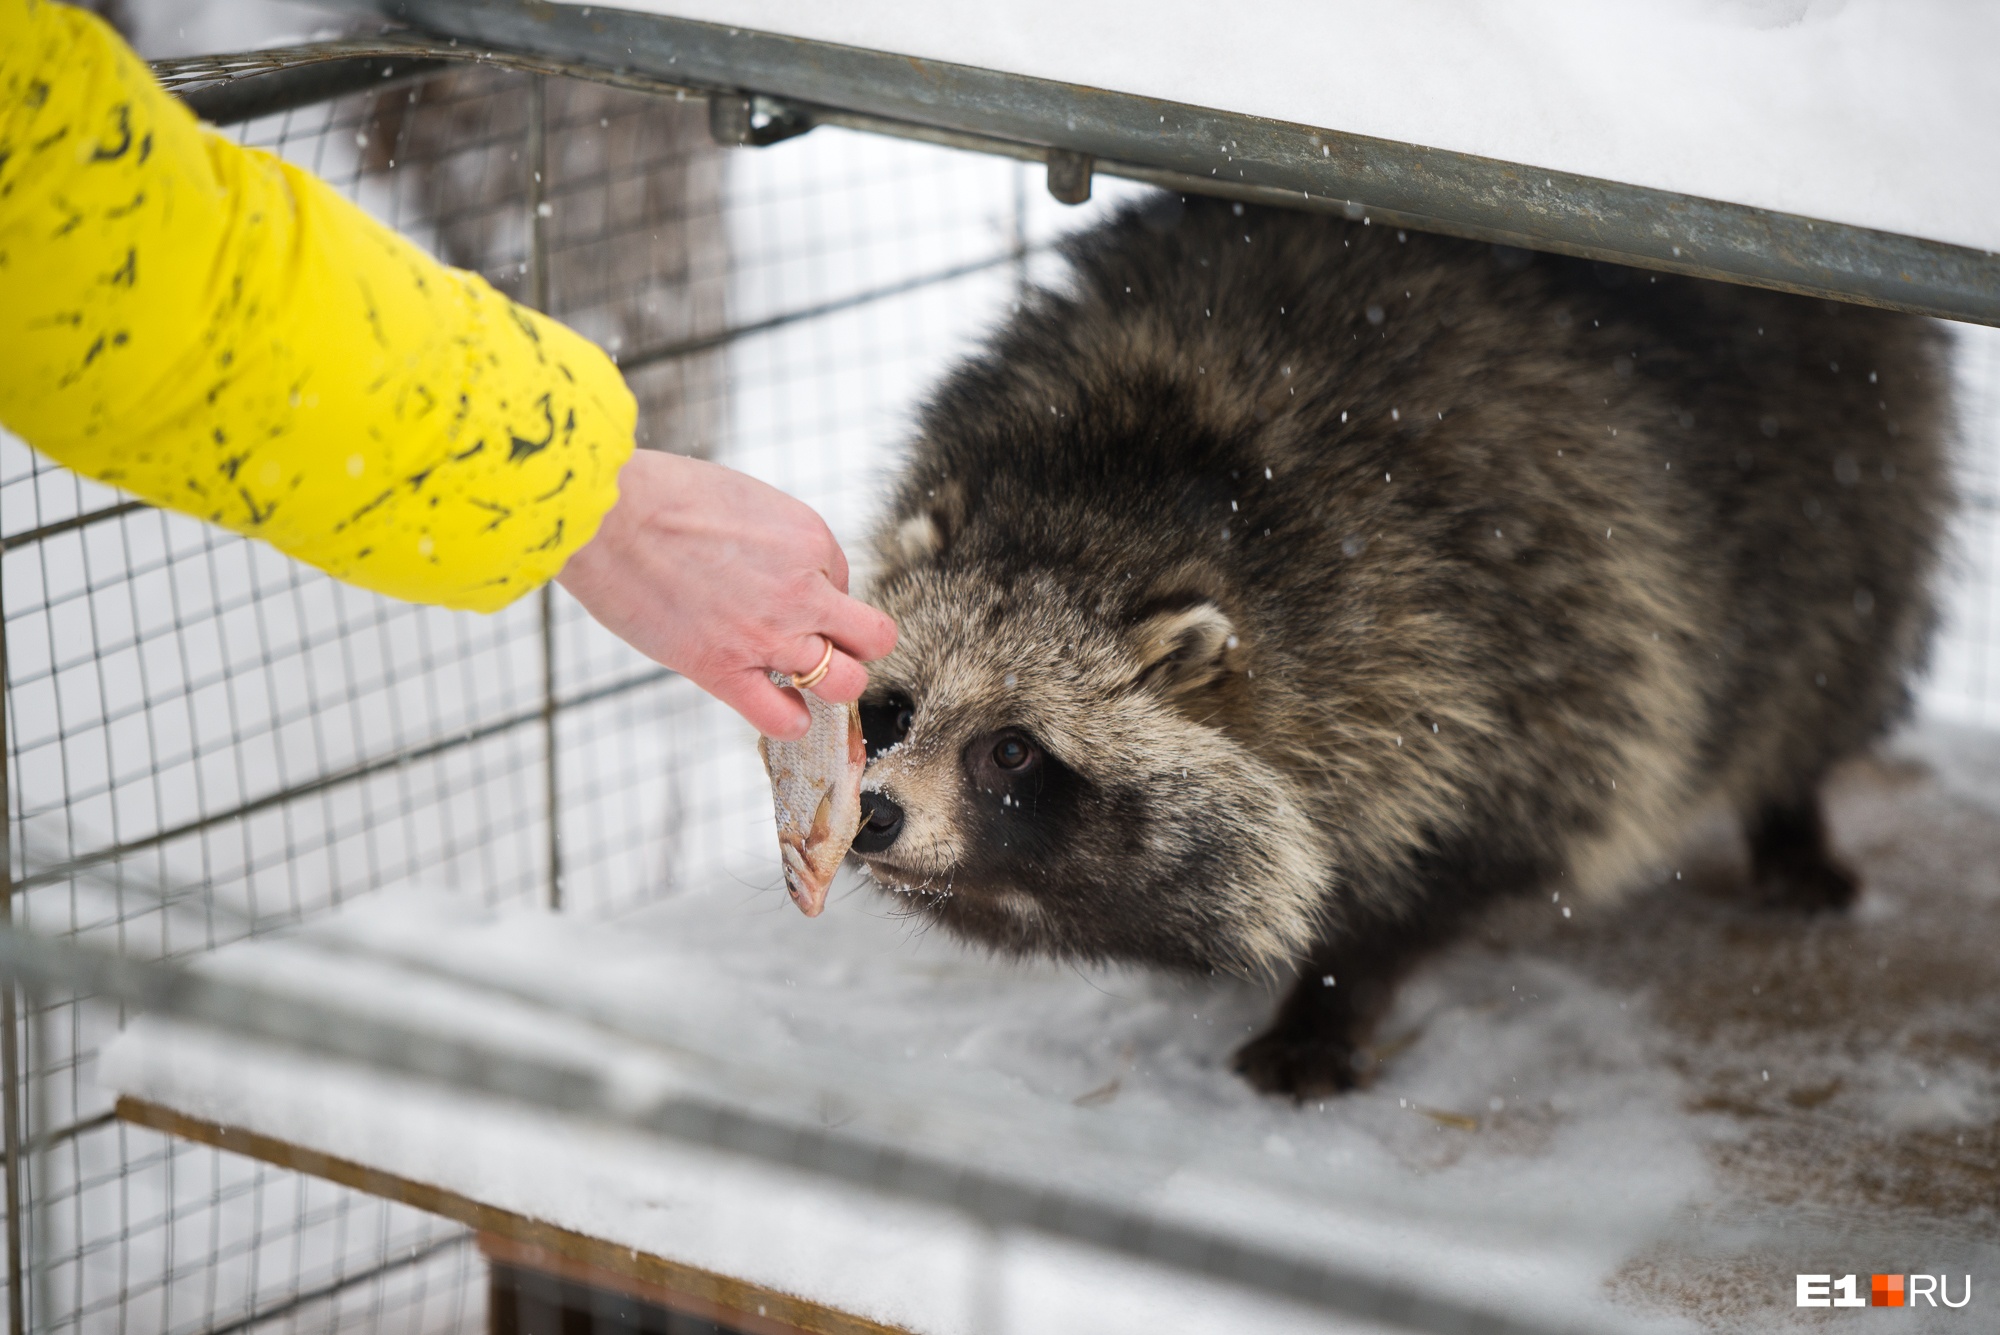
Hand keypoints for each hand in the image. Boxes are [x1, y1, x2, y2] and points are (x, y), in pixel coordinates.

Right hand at [557, 450, 896, 738]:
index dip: (817, 590)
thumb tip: (787, 577)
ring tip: (801, 677)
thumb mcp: (748, 501)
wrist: (606, 515)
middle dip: (855, 644)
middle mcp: (803, 591)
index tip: (779, 590)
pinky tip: (779, 708)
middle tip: (825, 644)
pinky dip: (791, 721)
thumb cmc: (664, 498)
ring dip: (829, 684)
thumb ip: (780, 544)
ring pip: (844, 684)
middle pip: (873, 639)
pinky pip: (785, 720)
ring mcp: (768, 636)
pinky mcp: (724, 671)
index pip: (843, 582)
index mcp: (811, 539)